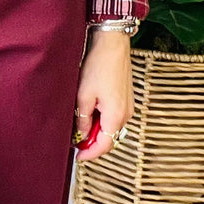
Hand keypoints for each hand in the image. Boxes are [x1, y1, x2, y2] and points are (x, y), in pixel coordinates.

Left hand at [73, 28, 133, 163]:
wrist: (112, 45)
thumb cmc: (98, 66)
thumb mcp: (83, 95)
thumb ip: (82, 119)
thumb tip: (81, 135)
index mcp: (116, 115)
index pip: (104, 145)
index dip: (90, 154)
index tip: (78, 157)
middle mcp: (126, 114)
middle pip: (109, 138)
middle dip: (92, 142)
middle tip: (75, 140)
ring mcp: (128, 106)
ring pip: (112, 128)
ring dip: (97, 130)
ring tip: (80, 123)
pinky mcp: (127, 99)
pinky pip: (115, 117)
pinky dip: (103, 120)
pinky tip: (90, 112)